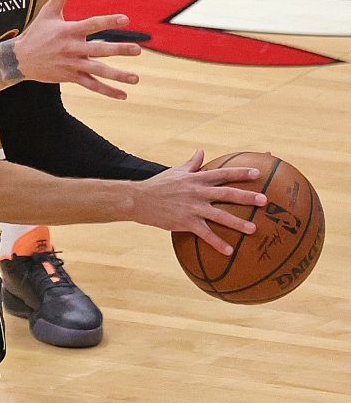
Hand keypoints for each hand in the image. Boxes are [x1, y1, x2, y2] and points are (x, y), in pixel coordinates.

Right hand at [13, 0, 140, 98]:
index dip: (108, 21)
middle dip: (118, 50)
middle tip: (137, 50)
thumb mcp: (48, 13)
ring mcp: (72, 64)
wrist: (19, 60)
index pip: (92, 24)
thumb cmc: (36, 33)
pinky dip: (107, 91)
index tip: (126, 19)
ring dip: (117, 75)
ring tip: (135, 78)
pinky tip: (122, 95)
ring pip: (97, 71)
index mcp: (69, 31)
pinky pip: (91, 85)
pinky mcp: (70, 77)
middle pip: (98, 50)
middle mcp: (72, 48)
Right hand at [132, 150, 264, 254]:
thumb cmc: (157, 185)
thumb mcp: (175, 172)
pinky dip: (217, 243)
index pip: (222, 174)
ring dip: (237, 223)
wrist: (138, 199)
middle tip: (264, 201)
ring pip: (219, 215)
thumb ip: (191, 163)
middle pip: (227, 194)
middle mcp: (197, 192)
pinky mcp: (185, 222)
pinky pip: (205, 234)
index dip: (240, 173)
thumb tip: (201, 151)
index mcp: (196, 179)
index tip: (257, 173)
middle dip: (247, 197)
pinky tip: (229, 251)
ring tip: (253, 229)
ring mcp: (192, 208)